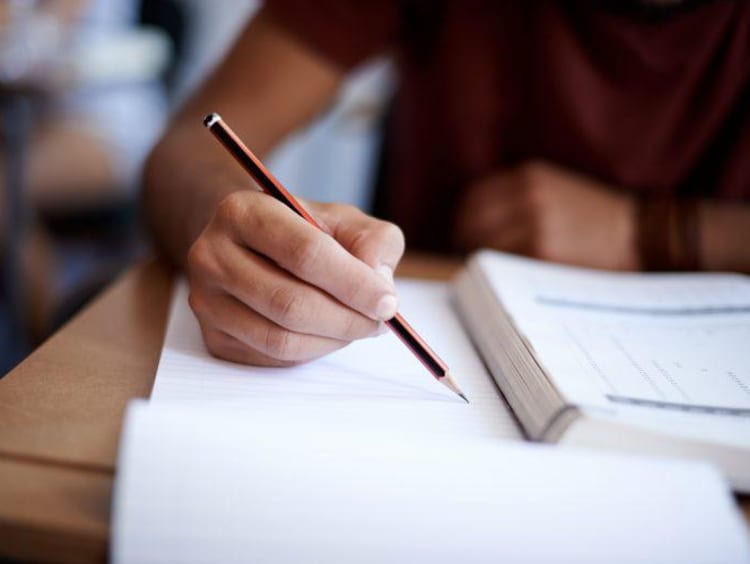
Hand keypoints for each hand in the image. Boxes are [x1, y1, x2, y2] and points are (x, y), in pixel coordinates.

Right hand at [187, 191, 403, 365]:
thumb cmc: (303, 232)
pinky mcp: (213, 336)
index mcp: (243, 211)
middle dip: (347, 319)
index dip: (353, 283)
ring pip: (281, 338)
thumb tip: (379, 284)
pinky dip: (312, 351)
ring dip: (332, 340)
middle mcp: (212, 254)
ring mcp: (206, 299)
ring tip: (358, 326)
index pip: (305, 253)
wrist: (251, 246)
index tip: (388, 303)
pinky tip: (327, 333)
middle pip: (290, 303)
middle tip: (380, 322)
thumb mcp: (344, 220)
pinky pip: (272, 357)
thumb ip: (373, 241)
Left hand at [453, 161, 639, 270]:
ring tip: (489, 271)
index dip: (464, 220)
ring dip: (480, 260)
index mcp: (529, 176)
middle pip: (471, 222)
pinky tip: (507, 279)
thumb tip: (474, 224)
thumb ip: (518, 198)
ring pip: (483, 244)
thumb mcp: (556, 189)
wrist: (640, 234)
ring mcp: (534, 223)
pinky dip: (498, 272)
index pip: (473, 198)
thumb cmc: (597, 218)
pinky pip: (503, 263)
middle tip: (471, 259)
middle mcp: (528, 195)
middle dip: (466, 242)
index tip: (464, 236)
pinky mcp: (542, 251)